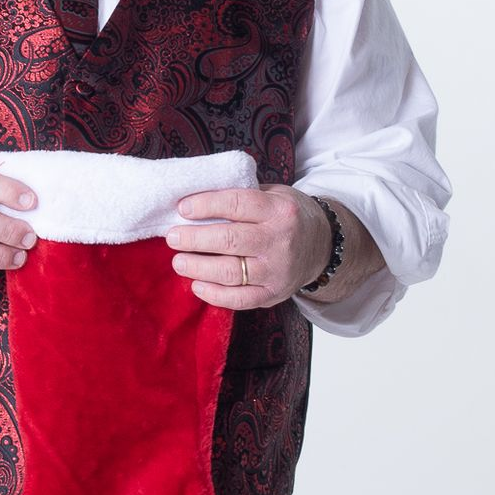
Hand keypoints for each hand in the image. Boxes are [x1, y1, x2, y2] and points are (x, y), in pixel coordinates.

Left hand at [166, 185, 331, 310]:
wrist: (322, 246)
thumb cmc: (287, 215)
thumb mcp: (273, 195)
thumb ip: (241, 197)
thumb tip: (195, 200)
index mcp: (279, 210)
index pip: (236, 204)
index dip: (206, 205)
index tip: (182, 208)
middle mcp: (280, 240)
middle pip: (229, 240)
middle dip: (194, 239)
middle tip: (172, 237)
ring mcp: (277, 270)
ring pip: (230, 272)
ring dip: (198, 267)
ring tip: (178, 261)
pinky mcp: (274, 294)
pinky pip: (239, 299)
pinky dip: (214, 294)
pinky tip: (196, 285)